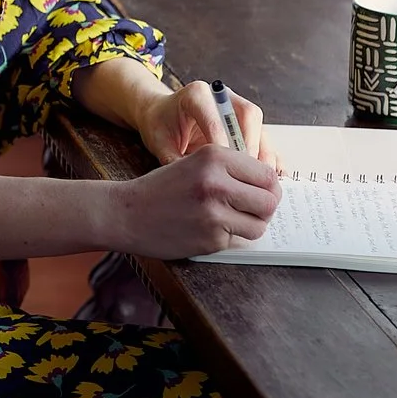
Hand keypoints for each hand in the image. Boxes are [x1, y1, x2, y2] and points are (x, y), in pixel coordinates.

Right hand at [104, 148, 281, 259]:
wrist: (125, 213)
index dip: (268, 186)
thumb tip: (270, 185)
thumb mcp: (194, 163)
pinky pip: (239, 240)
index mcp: (215, 156)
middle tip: (252, 210)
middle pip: (270, 200)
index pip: (267, 174)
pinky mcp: (211, 238)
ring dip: (251, 225)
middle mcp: (217, 181)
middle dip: (265, 208)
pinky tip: (211, 230)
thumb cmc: (160, 189)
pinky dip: (231, 238)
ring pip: (260, 224)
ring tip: (233, 221)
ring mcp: (214, 212)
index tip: (261, 193)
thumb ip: (230, 170)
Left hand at [137, 80, 279, 167]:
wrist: (162, 115)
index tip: (224, 170)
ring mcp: (236, 106)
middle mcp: (222, 96)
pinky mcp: (245, 121)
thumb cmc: (160, 125)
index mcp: (197, 94)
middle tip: (247, 175)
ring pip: (259, 126)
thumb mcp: (159, 142)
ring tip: (260, 181)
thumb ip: (174, 159)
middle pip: (248, 115)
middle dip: (250, 147)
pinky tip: (270, 177)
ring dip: (262, 154)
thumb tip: (194, 183)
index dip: (223, 146)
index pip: (216, 120)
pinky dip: (268, 157)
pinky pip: (263, 137)